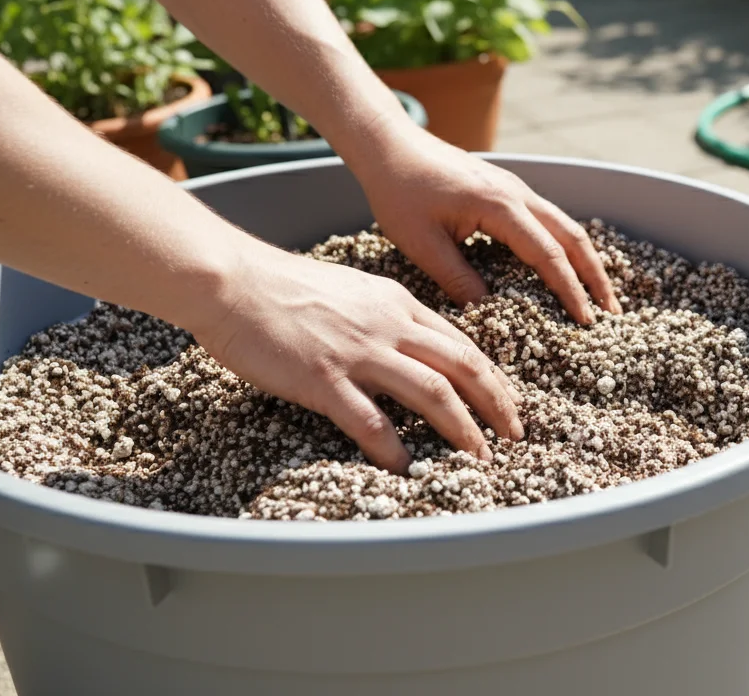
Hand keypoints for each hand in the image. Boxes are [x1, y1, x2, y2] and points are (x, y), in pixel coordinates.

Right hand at [191, 243, 522, 473]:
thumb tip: (410, 347)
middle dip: (496, 404)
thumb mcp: (353, 291)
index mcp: (397, 303)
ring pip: (432, 392)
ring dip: (462, 429)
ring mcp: (358, 353)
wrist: (234, 281)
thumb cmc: (284, 287)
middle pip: (463, 366)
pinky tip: (405, 468)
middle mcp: (389, 326)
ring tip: (479, 457)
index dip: (491, 377)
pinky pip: (370, 420)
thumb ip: (385, 317)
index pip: (461, 343)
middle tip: (514, 435)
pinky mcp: (324, 379)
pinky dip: (392, 447)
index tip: (507, 403)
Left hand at [346, 124, 621, 323]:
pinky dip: (565, 245)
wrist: (389, 145)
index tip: (585, 321)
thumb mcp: (422, 244)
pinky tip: (565, 264)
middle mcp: (518, 194)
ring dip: (585, 259)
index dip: (570, 290)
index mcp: (500, 207)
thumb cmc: (400, 191)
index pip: (548, 255)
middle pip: (573, 236)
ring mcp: (516, 188)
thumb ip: (458, 278)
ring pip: (565, 225)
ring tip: (597, 294)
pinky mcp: (507, 189)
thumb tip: (490, 311)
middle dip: (595, 276)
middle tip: (612, 312)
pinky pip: (549, 218)